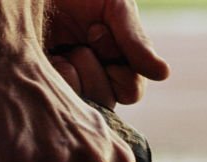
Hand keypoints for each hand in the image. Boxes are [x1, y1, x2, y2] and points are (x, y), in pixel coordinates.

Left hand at [46, 0, 168, 108]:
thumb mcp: (114, 6)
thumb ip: (136, 40)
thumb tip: (163, 74)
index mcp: (113, 64)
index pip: (131, 91)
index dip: (121, 70)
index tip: (98, 32)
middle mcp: (91, 81)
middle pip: (107, 102)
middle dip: (94, 67)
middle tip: (81, 40)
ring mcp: (66, 91)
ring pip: (86, 106)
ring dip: (76, 71)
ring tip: (62, 49)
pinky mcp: (43, 94)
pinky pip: (61, 102)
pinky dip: (56, 76)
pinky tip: (48, 58)